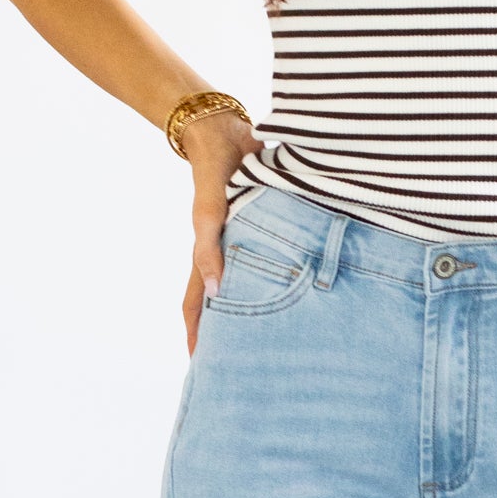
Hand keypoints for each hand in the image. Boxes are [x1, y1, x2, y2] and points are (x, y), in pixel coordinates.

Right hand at [182, 111, 267, 350]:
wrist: (225, 130)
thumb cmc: (215, 169)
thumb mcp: (210, 210)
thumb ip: (209, 246)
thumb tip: (213, 290)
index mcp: (207, 255)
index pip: (198, 304)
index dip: (198, 335)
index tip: (202, 367)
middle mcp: (225, 253)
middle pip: (224, 302)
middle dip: (229, 332)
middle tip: (243, 365)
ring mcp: (244, 240)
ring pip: (248, 284)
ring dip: (255, 310)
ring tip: (272, 338)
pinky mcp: (264, 226)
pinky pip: (269, 260)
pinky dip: (278, 280)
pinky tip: (299, 291)